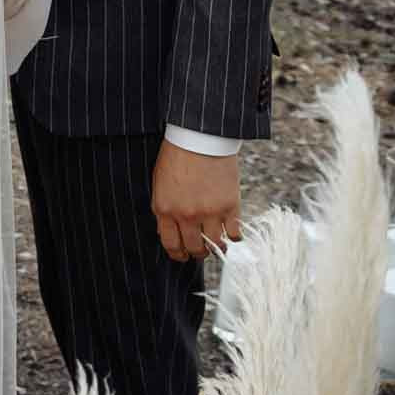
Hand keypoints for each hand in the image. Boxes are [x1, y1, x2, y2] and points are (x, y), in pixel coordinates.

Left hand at [151, 143, 241, 261]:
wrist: (199, 139)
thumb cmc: (177, 157)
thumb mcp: (160, 185)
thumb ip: (164, 210)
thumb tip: (171, 232)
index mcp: (164, 209)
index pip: (171, 244)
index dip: (178, 254)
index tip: (183, 256)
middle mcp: (185, 215)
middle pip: (193, 248)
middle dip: (197, 253)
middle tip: (201, 250)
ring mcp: (209, 213)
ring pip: (214, 245)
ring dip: (216, 247)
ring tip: (216, 243)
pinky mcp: (229, 207)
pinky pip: (234, 234)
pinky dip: (233, 237)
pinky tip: (231, 233)